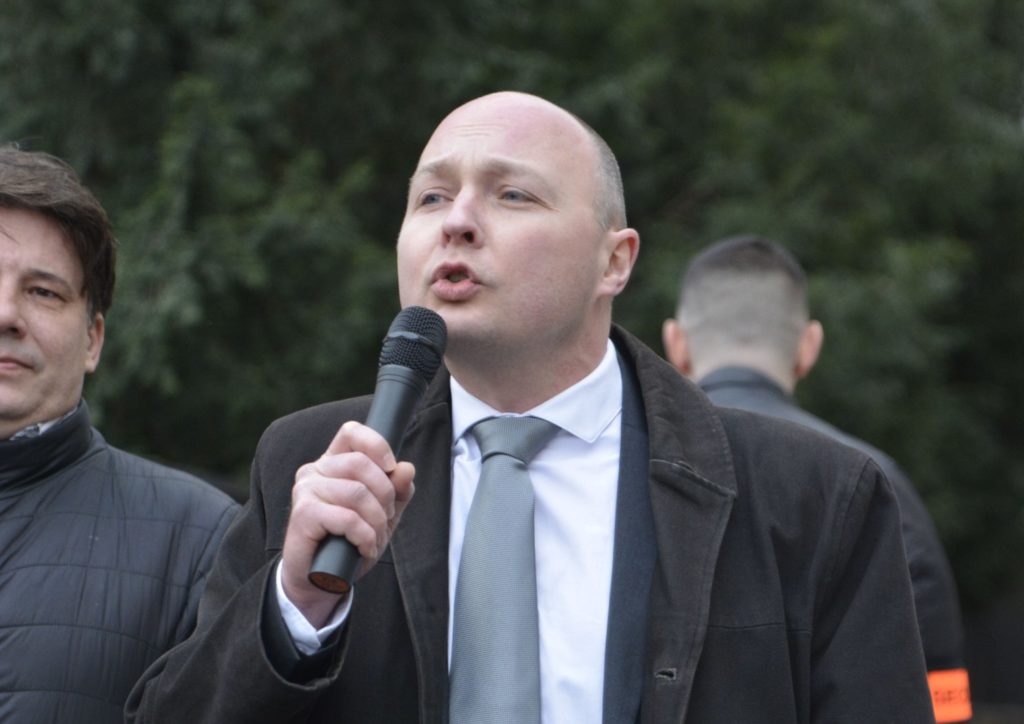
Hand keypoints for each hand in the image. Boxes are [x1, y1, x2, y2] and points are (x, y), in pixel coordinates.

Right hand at [280, 421, 415, 627]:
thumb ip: (396, 491)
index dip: (377, 445)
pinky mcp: (303, 514)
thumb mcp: (381, 515)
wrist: (320, 580)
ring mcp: (306, 490)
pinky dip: (364, 537)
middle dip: (385, 495)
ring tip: (374, 540)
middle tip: (385, 519)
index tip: (391, 468)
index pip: (352, 433)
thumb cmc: (348, 542)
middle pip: (361, 464)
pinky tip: (364, 549)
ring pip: (357, 493)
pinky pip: (347, 518)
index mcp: (333, 463)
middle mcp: (315, 470)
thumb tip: (407, 469)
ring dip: (376, 522)